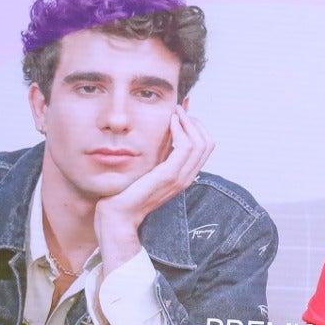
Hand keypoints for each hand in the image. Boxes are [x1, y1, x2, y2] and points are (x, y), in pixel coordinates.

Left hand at [94, 108, 214, 273]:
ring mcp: (179, 178)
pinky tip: (170, 121)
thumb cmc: (126, 193)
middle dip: (195, 121)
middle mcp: (186, 177)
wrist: (117, 215)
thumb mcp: (147, 167)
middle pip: (207, 143)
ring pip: (200, 143)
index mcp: (183, 176)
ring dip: (189, 122)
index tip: (181, 112)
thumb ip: (158, 152)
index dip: (197, 126)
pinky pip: (185, 148)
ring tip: (175, 111)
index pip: (205, 146)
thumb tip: (164, 131)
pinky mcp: (168, 176)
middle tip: (179, 109)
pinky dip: (181, 130)